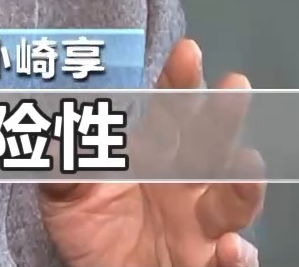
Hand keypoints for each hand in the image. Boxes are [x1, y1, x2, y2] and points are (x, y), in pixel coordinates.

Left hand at [37, 39, 264, 266]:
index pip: (170, 111)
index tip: (187, 52)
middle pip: (211, 146)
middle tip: (234, 87)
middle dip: (222, 117)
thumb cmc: (90, 231)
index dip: (179, 82)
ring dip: (244, 183)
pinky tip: (230, 248)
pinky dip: (238, 257)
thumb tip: (51, 130)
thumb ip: (61, 164)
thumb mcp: (65, 196)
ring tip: (247, 164)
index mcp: (156, 155)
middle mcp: (186, 183)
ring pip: (234, 202)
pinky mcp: (210, 264)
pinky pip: (233, 263)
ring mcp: (203, 225)